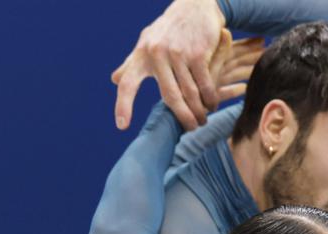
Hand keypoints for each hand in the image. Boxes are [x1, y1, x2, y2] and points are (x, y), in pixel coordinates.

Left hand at [111, 0, 260, 130]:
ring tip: (203, 120)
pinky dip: (210, 98)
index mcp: (141, 55)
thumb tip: (114, 80)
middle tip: (191, 128)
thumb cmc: (169, 28)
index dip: (123, 105)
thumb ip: (132, 63)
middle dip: (182, 117)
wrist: (195, 5)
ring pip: (190, 93)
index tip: (122, 126)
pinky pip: (205, 84)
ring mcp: (178, 53)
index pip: (127, 84)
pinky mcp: (198, 53)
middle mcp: (157, 54)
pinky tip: (213, 105)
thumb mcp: (147, 41)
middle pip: (169, 97)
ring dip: (199, 110)